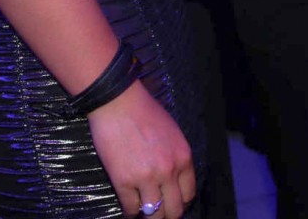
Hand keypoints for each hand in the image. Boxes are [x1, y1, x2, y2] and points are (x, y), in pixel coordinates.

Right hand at [88, 79, 194, 217]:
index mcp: (183, 157)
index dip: (179, 201)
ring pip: (153, 215)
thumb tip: (172, 179)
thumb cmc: (144, 110)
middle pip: (173, 210)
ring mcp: (146, 178)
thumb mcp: (172, 132)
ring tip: (143, 210)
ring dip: (148, 216)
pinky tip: (129, 206)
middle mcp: (168, 171)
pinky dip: (130, 211)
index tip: (171, 201)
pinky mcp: (124, 181)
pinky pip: (131, 209)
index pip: (188, 194)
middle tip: (158, 211)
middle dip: (166, 214)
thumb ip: (175, 156)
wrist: (118, 100)